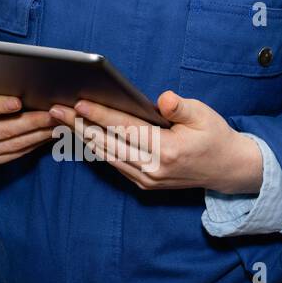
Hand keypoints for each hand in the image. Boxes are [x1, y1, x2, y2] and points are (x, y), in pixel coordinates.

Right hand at [0, 86, 58, 165]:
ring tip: (57, 122)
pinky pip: (16, 153)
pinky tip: (48, 133)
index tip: (19, 101)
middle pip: (1, 130)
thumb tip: (15, 77)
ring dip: (38, 133)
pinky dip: (34, 143)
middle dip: (31, 121)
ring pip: (13, 144)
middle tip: (52, 112)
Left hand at [46, 91, 263, 193]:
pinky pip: (114, 163)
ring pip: (106, 156)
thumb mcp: (204, 116)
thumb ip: (181, 108)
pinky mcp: (144, 183)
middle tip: (54, 110)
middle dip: (79, 125)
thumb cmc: (214, 136)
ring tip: (60, 120)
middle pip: (108, 144)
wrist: (227, 169)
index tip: (78, 104)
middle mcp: (153, 169)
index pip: (127, 129)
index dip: (101, 115)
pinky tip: (80, 134)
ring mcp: (147, 179)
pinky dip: (95, 148)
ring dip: (82, 137)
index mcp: (168, 151)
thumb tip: (162, 99)